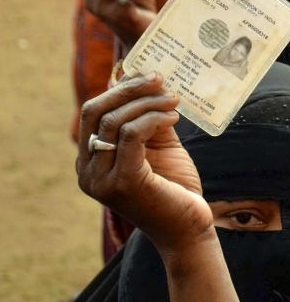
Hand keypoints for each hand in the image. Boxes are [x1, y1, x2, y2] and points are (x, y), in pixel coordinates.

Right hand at [76, 73, 212, 254]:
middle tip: (160, 78)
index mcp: (90, 162)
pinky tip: (173, 117)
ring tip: (175, 100)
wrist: (189, 227)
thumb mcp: (158, 146)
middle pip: (95, 112)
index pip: (92, 113)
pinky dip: (153, 119)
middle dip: (129, 90)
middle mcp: (87, 172)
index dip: (119, 89)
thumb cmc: (174, 187)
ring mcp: (101, 179)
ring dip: (147, 103)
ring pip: (114, 121)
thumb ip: (147, 118)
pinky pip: (130, 135)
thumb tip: (145, 79)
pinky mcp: (123, 182)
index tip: (150, 75)